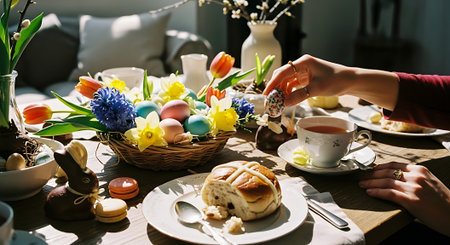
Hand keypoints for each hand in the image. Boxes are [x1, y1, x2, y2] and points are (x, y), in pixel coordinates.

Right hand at [263, 54, 399, 109]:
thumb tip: (283, 104)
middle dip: (275, 88)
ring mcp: (303, 72)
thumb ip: (299, 96)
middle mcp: (301, 65)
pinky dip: (289, 93)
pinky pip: (293, 85)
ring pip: (287, 81)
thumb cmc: (336, 80)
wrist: (351, 81)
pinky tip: (286, 101)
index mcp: (303, 62)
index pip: (282, 72)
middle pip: (282, 76)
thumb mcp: (316, 89)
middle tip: (269, 101)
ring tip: (277, 103)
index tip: (266, 94)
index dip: (272, 83)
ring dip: (282, 92)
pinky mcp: (306, 79)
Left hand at [359, 162, 449, 235]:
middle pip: (387, 172)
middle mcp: (416, 176)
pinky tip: (369, 192)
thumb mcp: (431, 183)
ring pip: (385, 182)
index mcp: (421, 170)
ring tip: (361, 184)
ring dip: (370, 183)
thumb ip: (416, 178)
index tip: (371, 169)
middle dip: (371, 174)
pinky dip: (376, 192)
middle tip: (362, 176)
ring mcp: (413, 188)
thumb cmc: (444, 203)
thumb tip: (399, 179)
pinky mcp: (411, 200)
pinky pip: (388, 193)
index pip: (395, 164)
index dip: (380, 166)